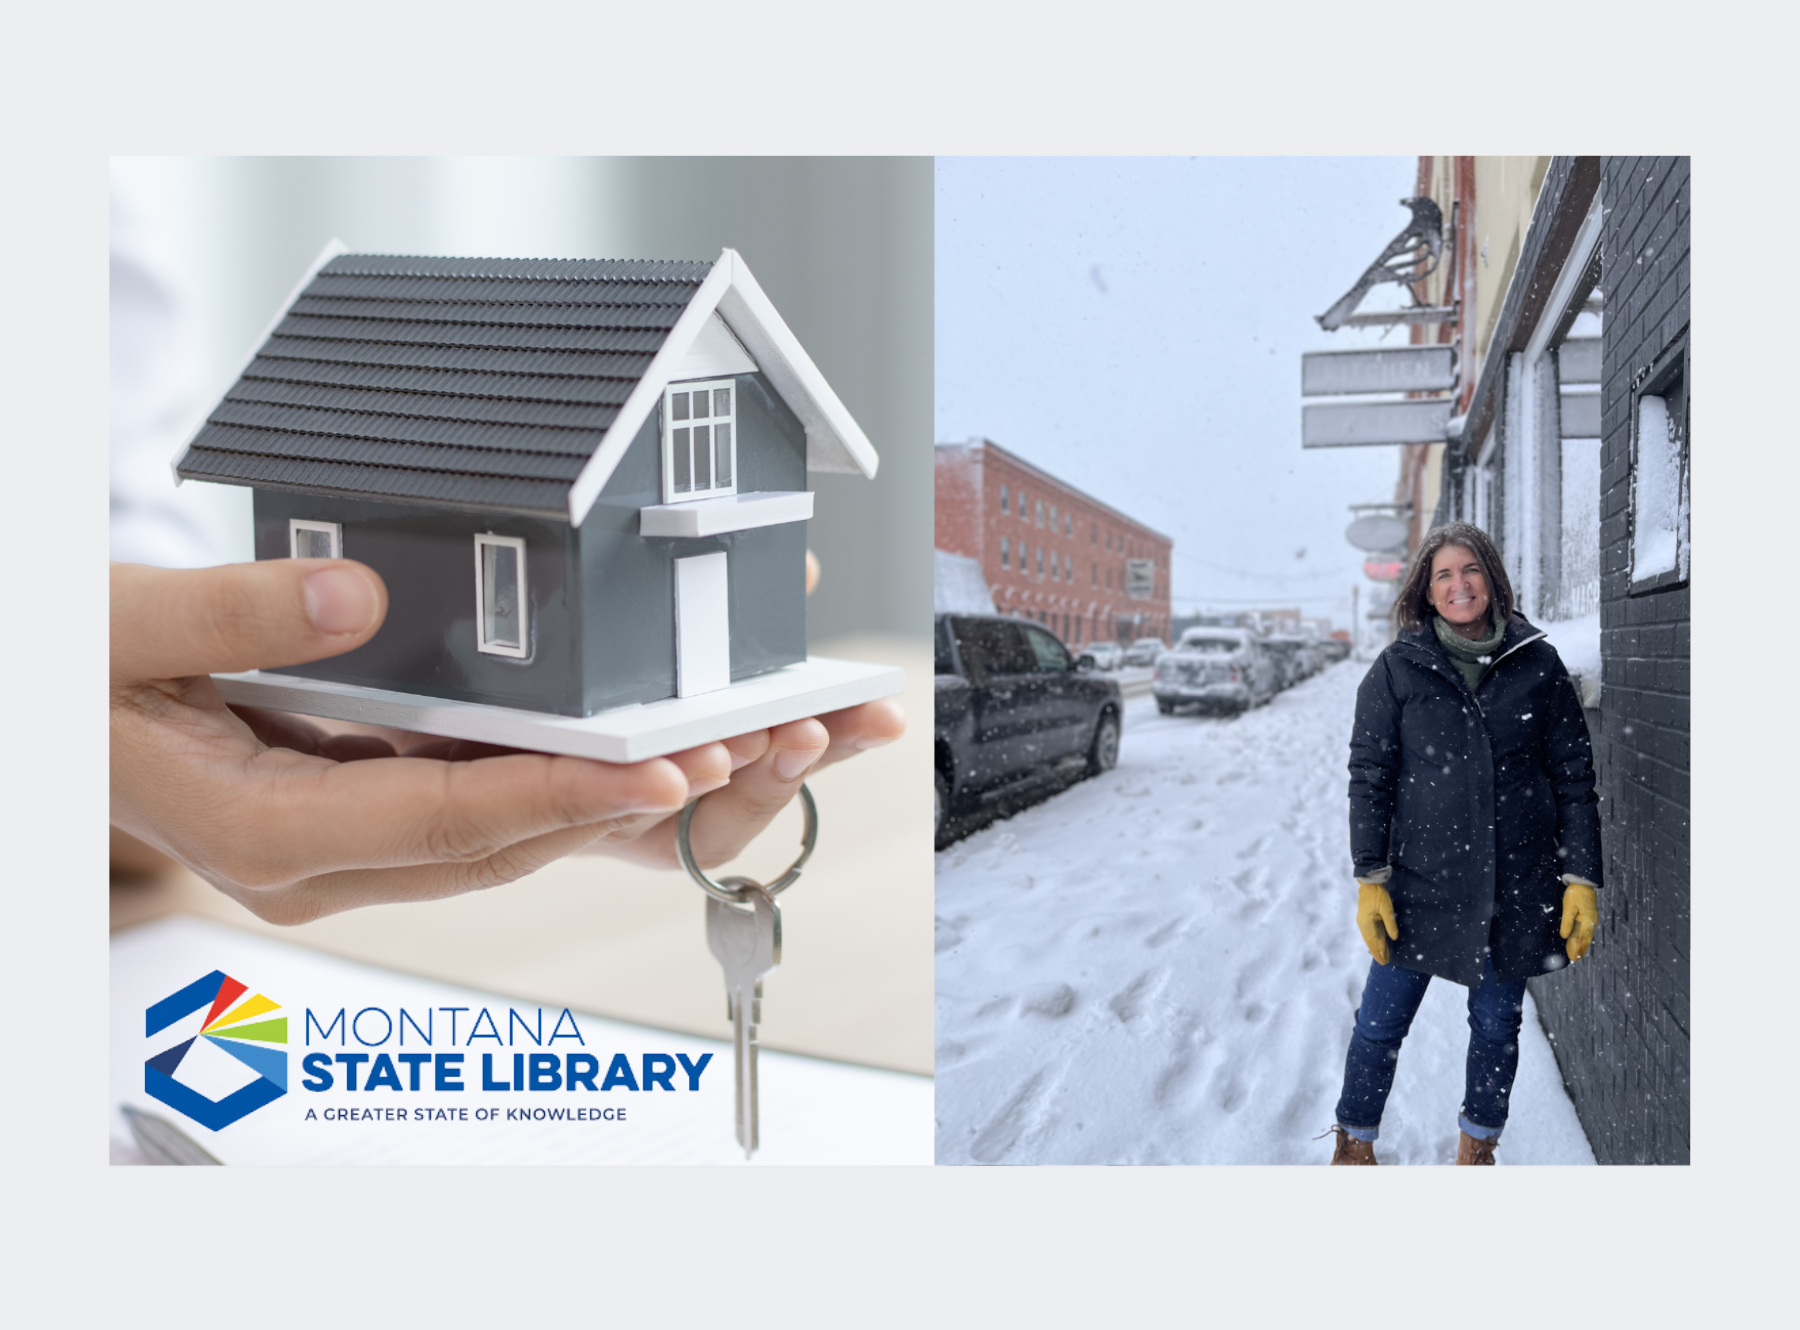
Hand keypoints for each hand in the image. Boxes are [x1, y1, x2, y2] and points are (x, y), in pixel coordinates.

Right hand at [112, 560, 733, 923]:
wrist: (58, 707)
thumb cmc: (75, 679)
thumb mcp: (121, 633)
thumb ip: (232, 616)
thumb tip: (357, 592)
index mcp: (270, 836)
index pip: (449, 822)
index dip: (565, 796)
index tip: (670, 772)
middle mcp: (333, 859)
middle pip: (521, 843)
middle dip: (650, 800)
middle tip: (773, 747)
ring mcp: (362, 841)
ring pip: (531, 828)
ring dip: (648, 788)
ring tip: (769, 737)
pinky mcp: (380, 805)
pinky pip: (503, 794)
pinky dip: (591, 764)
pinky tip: (672, 728)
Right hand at [1356, 882, 1398, 964]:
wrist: (1369, 884)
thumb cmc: (1378, 895)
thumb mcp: (1387, 909)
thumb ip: (1390, 924)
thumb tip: (1394, 938)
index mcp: (1367, 923)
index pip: (1373, 942)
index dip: (1379, 952)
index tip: (1383, 961)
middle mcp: (1363, 925)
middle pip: (1370, 942)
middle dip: (1377, 952)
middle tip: (1384, 962)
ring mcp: (1362, 922)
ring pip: (1368, 938)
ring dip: (1374, 947)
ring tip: (1381, 955)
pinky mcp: (1364, 918)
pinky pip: (1368, 933)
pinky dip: (1372, 940)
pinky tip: (1376, 943)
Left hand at [1560, 882, 1598, 961]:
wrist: (1583, 883)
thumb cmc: (1575, 894)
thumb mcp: (1569, 907)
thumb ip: (1567, 922)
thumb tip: (1564, 936)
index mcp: (1588, 920)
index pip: (1583, 938)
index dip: (1577, 948)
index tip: (1573, 956)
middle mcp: (1592, 922)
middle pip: (1586, 939)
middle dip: (1580, 949)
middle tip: (1574, 959)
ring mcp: (1591, 920)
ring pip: (1586, 936)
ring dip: (1581, 945)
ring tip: (1576, 955)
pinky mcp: (1589, 918)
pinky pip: (1585, 931)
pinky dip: (1582, 939)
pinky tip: (1578, 943)